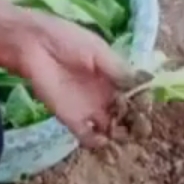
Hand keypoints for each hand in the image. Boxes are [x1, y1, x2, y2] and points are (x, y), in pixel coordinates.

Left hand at [2, 9, 137, 146]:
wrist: (34, 46)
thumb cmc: (67, 40)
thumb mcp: (98, 51)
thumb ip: (118, 69)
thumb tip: (143, 84)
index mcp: (114, 75)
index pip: (135, 94)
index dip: (143, 102)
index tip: (149, 107)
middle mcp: (104, 94)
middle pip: (125, 114)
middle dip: (134, 122)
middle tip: (140, 128)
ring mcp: (89, 108)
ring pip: (109, 127)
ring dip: (118, 135)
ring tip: (123, 136)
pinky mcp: (72, 119)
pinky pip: (88, 136)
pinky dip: (96, 142)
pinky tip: (103, 140)